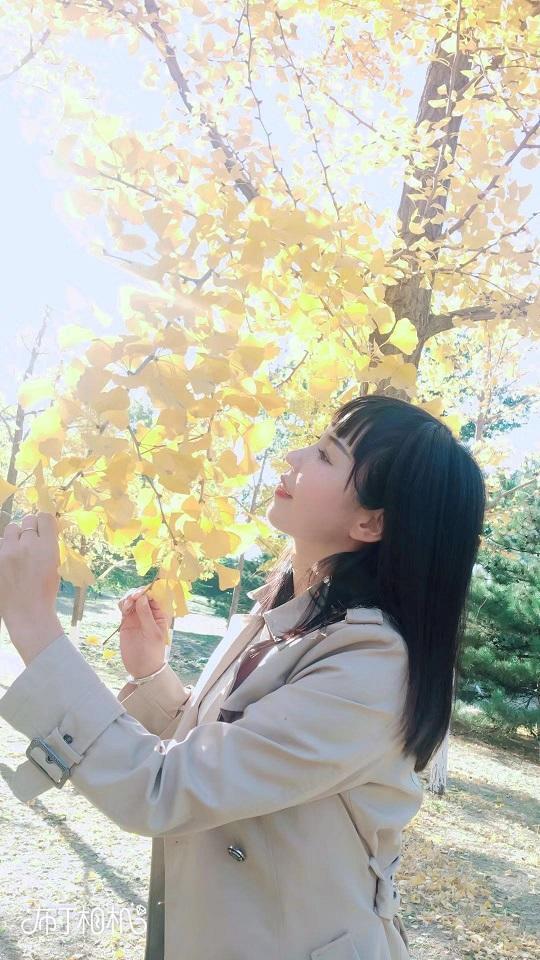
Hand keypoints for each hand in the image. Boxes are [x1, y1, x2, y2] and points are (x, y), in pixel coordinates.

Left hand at [0, 512, 61, 662]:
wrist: (27, 614)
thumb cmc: (45, 593)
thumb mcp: (55, 566)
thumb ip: (49, 546)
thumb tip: (43, 530)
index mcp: (47, 547)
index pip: (45, 517)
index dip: (45, 522)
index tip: (44, 528)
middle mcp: (27, 545)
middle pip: (28, 520)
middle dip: (30, 529)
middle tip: (31, 542)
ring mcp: (8, 552)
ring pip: (11, 529)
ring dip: (15, 537)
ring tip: (17, 553)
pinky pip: (0, 544)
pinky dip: (4, 550)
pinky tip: (8, 563)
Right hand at [118, 587, 169, 678]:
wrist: (142, 668)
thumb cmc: (152, 652)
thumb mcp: (152, 633)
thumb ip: (146, 615)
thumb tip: (141, 597)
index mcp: (160, 614)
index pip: (155, 596)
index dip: (147, 591)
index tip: (140, 593)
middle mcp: (149, 612)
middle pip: (141, 595)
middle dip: (136, 593)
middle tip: (132, 599)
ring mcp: (137, 616)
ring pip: (131, 599)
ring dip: (128, 598)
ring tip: (127, 606)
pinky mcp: (126, 621)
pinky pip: (124, 607)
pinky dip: (122, 604)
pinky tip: (123, 609)